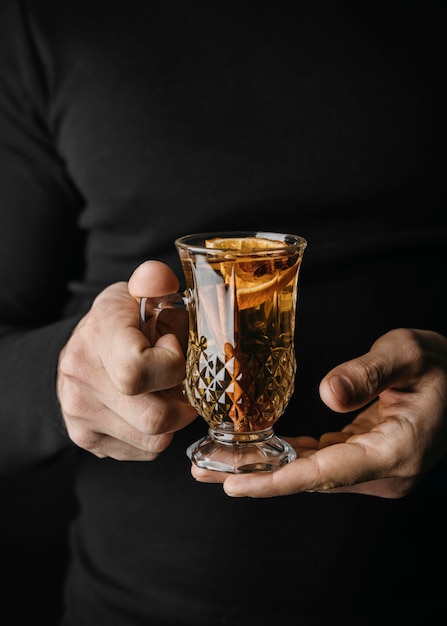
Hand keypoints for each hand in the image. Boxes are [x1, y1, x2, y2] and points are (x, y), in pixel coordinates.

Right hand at [57, 260, 196, 459]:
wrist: (74, 355)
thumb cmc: (115, 325)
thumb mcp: (133, 295)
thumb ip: (152, 281)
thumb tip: (161, 279)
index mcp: (98, 336)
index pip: (139, 371)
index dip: (171, 364)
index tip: (171, 347)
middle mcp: (83, 379)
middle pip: (156, 419)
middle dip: (182, 404)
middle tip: (179, 383)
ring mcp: (81, 415)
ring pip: (154, 442)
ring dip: (171, 420)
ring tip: (163, 394)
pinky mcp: (87, 440)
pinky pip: (143, 452)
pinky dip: (155, 435)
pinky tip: (148, 407)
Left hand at [191, 328, 446, 497]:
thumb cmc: (443, 366)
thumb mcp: (409, 352)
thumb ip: (369, 372)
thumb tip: (327, 394)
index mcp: (395, 449)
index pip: (326, 471)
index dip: (278, 480)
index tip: (237, 484)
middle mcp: (383, 469)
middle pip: (308, 478)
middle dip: (255, 475)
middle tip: (203, 470)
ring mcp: (375, 467)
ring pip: (310, 473)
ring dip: (263, 468)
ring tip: (214, 464)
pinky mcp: (367, 457)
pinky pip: (320, 462)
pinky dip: (285, 458)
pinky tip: (256, 452)